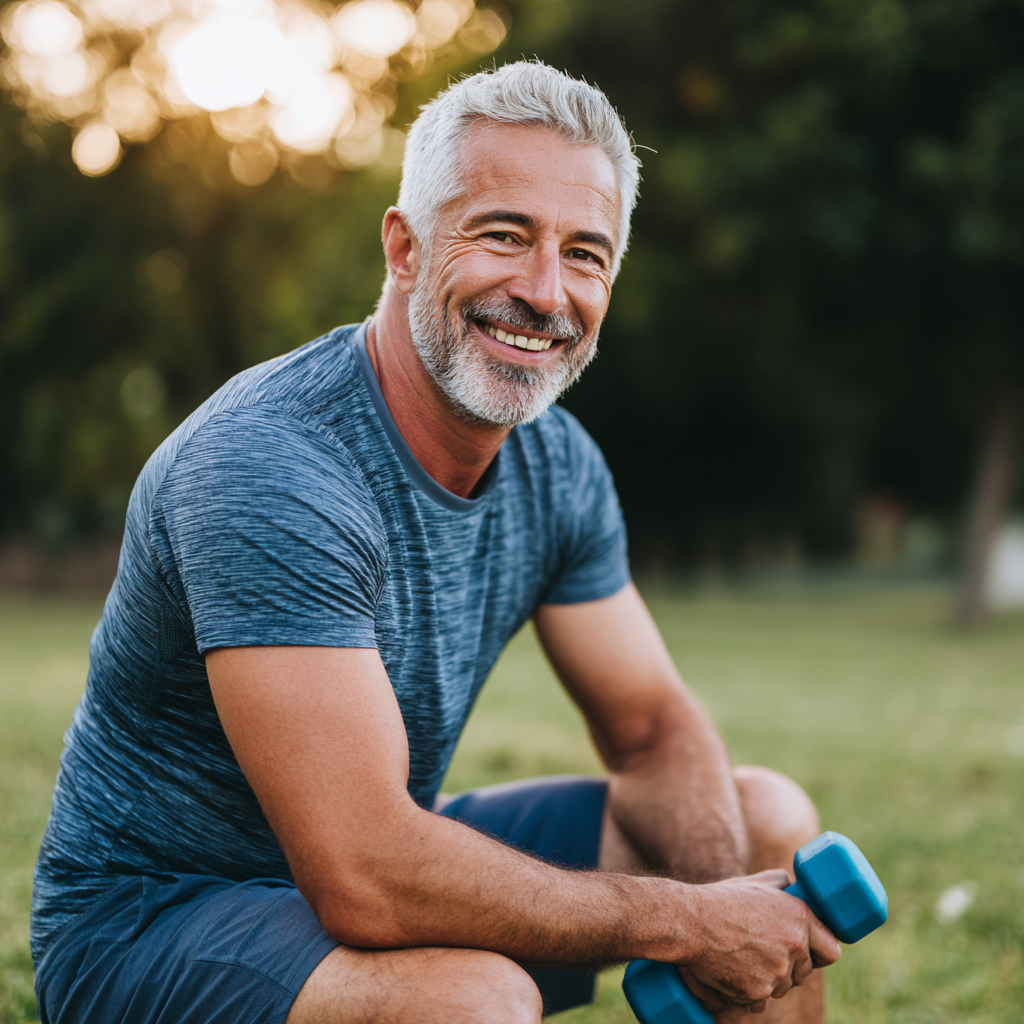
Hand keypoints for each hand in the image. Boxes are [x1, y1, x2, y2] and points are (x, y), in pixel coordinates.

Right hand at [676, 869, 841, 1012]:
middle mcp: (794, 945)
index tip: (811, 955)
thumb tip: (793, 884)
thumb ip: (779, 884)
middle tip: (763, 953)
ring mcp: (777, 971)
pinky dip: (748, 992)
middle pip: (804, 972)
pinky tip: (733, 972)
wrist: (689, 922)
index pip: (831, 949)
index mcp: (799, 917)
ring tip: (742, 959)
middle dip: (788, 968)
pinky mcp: (758, 992)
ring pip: (781, 988)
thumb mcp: (754, 883)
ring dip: (767, 981)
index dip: (820, 953)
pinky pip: (760, 1000)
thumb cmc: (720, 900)